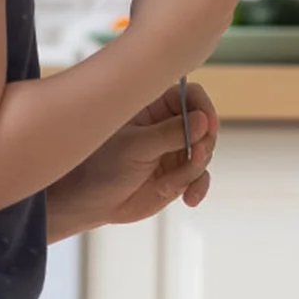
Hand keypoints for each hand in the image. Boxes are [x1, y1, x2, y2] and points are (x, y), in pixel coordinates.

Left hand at [49, 83, 220, 235]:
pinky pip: (200, 177)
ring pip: (205, 152)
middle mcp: (170, 125)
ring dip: (195, 169)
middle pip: (205, 124)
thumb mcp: (135, 146)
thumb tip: (203, 121)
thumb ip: (169, 134)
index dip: (203, 107)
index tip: (207, 125)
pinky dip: (199, 187)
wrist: (90, 202)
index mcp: (156, 106)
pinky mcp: (178, 174)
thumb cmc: (102, 165)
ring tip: (174, 183)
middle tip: (195, 156)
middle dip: (204, 143)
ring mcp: (176, 150)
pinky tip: (190, 198)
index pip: (192, 95)